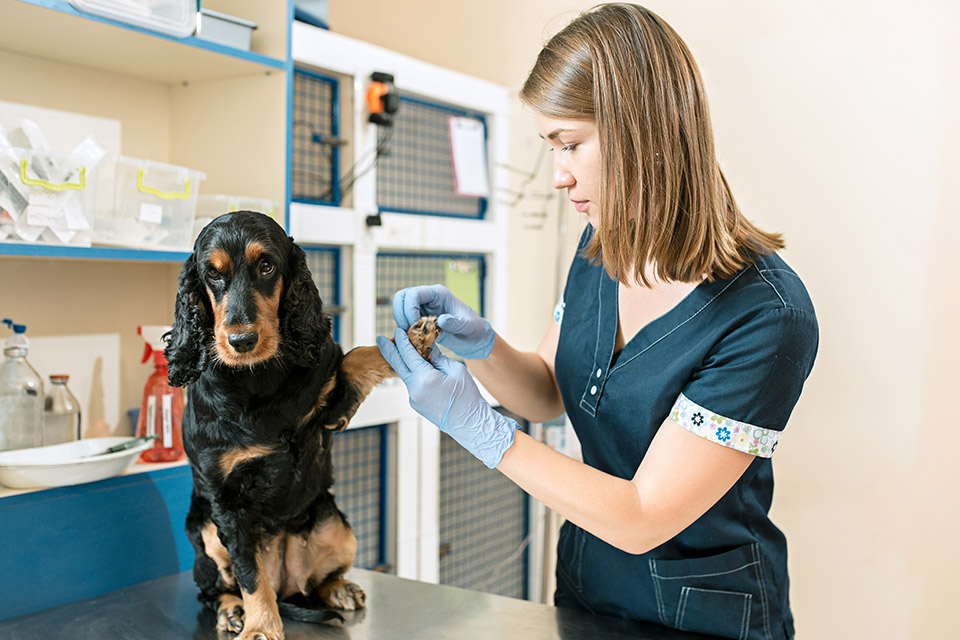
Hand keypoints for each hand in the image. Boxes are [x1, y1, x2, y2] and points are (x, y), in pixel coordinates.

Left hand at [377, 328, 516, 468]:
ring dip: (404, 363)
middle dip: (388, 350)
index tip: (398, 330)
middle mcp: (414, 389)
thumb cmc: (467, 396)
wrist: (469, 423)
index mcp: (425, 378)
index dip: (402, 341)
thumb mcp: (456, 370)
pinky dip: (414, 375)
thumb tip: (428, 346)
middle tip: (379, 338)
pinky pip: (412, 385)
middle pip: (397, 365)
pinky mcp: (415, 404)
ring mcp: (413, 398)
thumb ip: (438, 357)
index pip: (408, 354)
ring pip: (405, 375)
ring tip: (405, 352)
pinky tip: (421, 371)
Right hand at [392, 285, 494, 358]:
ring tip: (413, 338)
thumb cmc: (475, 330)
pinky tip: (416, 341)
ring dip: (402, 323)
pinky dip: (406, 331)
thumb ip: (456, 323)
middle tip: (410, 332)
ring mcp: (422, 308)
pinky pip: (405, 321)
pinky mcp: (420, 319)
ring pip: (400, 309)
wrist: (475, 339)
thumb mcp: (468, 327)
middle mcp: (428, 298)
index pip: (414, 294)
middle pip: (401, 298)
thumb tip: (441, 320)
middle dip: (401, 315)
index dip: (409, 309)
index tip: (415, 326)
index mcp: (439, 294)